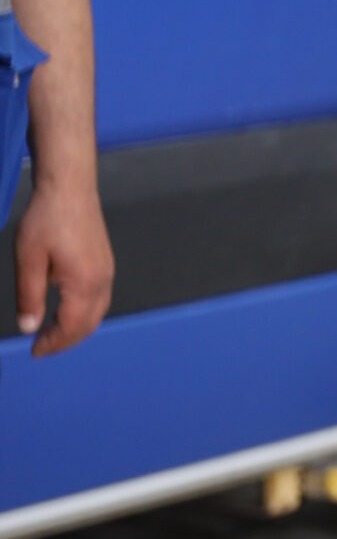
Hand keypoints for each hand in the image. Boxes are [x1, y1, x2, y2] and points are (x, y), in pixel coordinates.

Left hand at [15, 177, 111, 356]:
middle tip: (42, 346)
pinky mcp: (105, 263)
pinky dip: (85, 313)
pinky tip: (67, 310)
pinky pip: (100, 299)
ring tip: (53, 332)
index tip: (34, 350)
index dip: (54, 343)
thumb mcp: (28, 259)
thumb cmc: (47, 220)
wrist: (70, 188)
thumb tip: (28, 327)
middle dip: (66, 340)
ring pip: (98, 312)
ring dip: (77, 328)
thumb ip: (29, 296)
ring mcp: (107, 272)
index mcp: (84, 283)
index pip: (72, 326)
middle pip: (89, 324)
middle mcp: (102, 281)